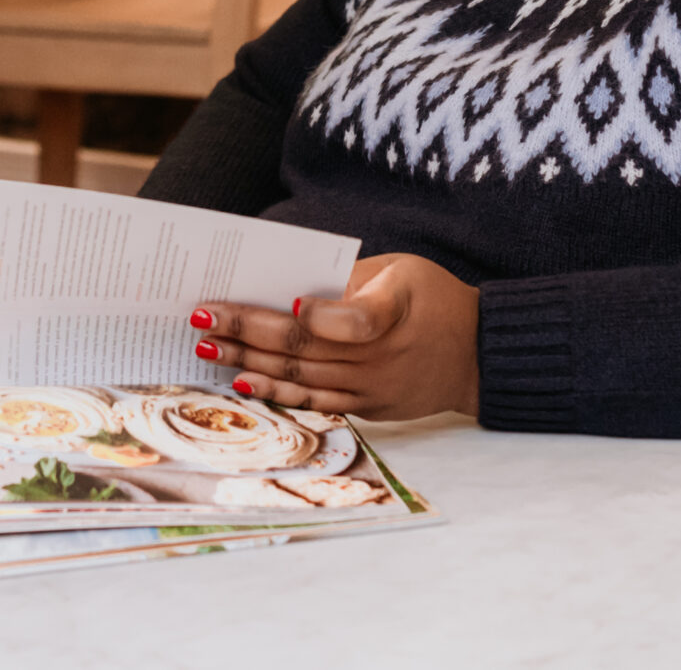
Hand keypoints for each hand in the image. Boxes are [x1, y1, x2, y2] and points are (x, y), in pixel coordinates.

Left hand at [189, 253, 480, 421]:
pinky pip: (315, 402)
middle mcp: (380, 357)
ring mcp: (371, 387)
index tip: (286, 302)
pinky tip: (244, 380)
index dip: (319, 314)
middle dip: (247, 331)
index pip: (354, 319)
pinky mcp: (368, 407)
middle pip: (305, 346)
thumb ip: (353, 279)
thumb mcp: (403, 271)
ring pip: (301, 377)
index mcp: (393, 311)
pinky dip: (277, 392)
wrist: (478, 355)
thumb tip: (294, 290)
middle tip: (202, 318)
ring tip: (207, 349)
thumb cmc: (434, 298)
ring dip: (249, 362)